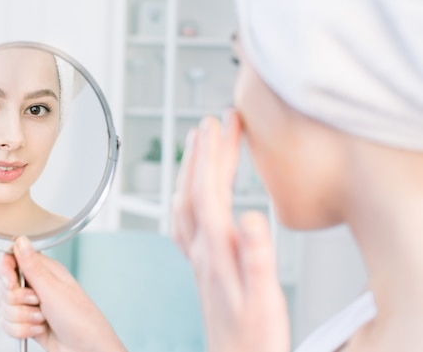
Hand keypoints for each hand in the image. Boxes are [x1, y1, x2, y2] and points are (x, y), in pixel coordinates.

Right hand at [0, 237, 126, 351]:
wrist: (86, 349)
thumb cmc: (79, 317)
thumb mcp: (53, 289)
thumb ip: (31, 266)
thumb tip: (20, 240)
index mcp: (43, 270)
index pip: (10, 260)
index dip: (5, 272)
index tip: (11, 284)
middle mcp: (35, 285)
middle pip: (3, 286)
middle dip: (16, 301)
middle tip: (37, 302)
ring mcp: (30, 305)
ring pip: (4, 308)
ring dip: (21, 317)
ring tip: (42, 319)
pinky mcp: (27, 322)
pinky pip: (7, 324)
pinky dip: (21, 330)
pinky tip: (38, 330)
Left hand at [171, 112, 289, 351]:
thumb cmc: (253, 339)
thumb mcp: (265, 301)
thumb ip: (257, 259)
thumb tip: (252, 217)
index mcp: (216, 252)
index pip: (209, 192)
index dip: (214, 155)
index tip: (220, 123)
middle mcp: (200, 250)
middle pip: (195, 190)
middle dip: (204, 151)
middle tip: (214, 121)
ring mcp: (197, 257)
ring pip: (186, 202)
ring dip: (194, 169)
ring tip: (202, 143)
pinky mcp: (201, 265)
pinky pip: (186, 220)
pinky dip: (190, 195)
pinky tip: (194, 192)